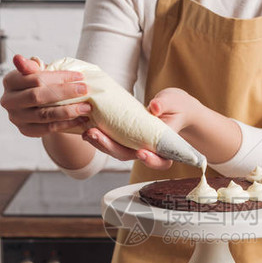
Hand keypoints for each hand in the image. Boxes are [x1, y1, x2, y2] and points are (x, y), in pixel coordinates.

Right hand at [0, 54, 91, 138]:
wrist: (38, 105)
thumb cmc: (40, 84)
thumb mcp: (38, 71)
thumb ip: (32, 66)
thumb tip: (18, 58)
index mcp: (10, 81)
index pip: (35, 78)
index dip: (59, 77)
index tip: (80, 76)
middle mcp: (8, 100)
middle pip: (38, 97)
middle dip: (65, 93)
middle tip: (85, 90)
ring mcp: (16, 117)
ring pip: (44, 115)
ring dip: (69, 111)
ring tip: (87, 107)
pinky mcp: (25, 130)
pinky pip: (48, 128)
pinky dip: (66, 124)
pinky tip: (80, 119)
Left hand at [80, 88, 202, 169]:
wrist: (171, 107)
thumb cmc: (175, 106)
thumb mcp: (172, 101)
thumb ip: (164, 104)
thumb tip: (154, 107)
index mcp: (164, 146)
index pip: (161, 161)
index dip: (151, 160)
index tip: (141, 152)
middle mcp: (147, 149)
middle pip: (129, 156)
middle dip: (111, 147)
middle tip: (95, 134)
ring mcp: (133, 145)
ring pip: (116, 151)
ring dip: (100, 143)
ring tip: (88, 131)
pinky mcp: (124, 139)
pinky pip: (110, 141)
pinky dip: (98, 137)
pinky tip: (86, 128)